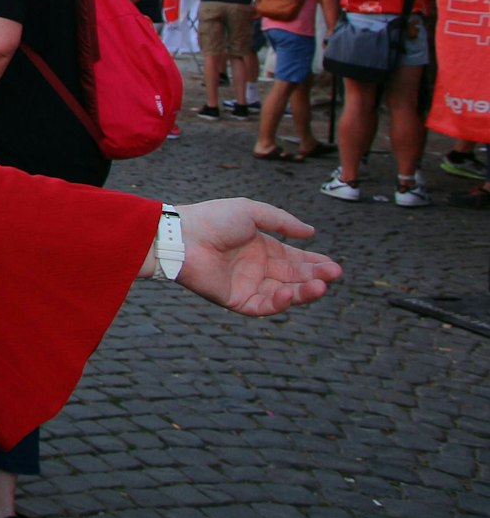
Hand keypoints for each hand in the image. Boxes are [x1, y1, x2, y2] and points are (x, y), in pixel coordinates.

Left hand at [172, 199, 341, 315]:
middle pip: (293, 277)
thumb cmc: (212, 219)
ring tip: (321, 286)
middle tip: (334, 274)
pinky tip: (290, 293)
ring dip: (303, 292)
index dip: (314, 263)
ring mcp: (246, 285)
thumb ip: (282, 221)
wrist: (183, 235)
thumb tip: (311, 232)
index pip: (294, 259)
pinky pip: (262, 306)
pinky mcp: (235, 299)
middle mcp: (256, 268)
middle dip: (315, 277)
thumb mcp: (252, 212)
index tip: (333, 266)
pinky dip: (278, 303)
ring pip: (282, 294)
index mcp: (261, 248)